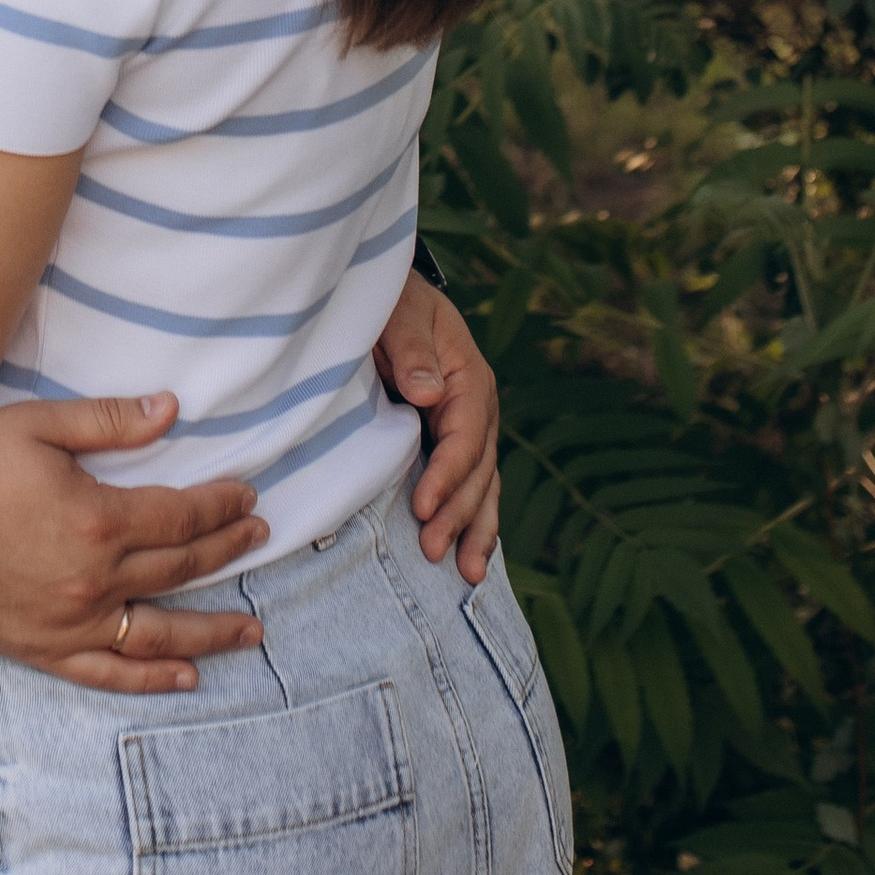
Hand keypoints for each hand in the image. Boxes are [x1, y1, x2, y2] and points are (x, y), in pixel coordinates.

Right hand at [0, 393, 265, 693]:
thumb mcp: (39, 425)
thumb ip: (110, 422)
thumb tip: (171, 409)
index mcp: (97, 522)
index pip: (181, 518)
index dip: (220, 506)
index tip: (247, 496)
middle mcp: (93, 582)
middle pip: (179, 568)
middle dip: (226, 551)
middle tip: (259, 537)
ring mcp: (69, 623)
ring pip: (159, 633)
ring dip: (212, 631)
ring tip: (253, 629)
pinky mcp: (42, 650)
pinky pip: (108, 674)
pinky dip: (152, 679)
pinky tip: (185, 677)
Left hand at [373, 270, 499, 580]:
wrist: (392, 298)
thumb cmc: (392, 303)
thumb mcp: (400, 314)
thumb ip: (412, 351)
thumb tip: (427, 393)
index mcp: (469, 379)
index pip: (465, 437)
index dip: (447, 475)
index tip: (423, 508)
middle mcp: (479, 410)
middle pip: (477, 472)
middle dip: (459, 514)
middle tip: (432, 551)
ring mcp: (471, 430)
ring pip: (482, 487)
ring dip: (475, 530)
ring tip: (467, 576)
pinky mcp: (453, 443)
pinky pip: (471, 486)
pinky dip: (472, 520)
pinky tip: (470, 556)